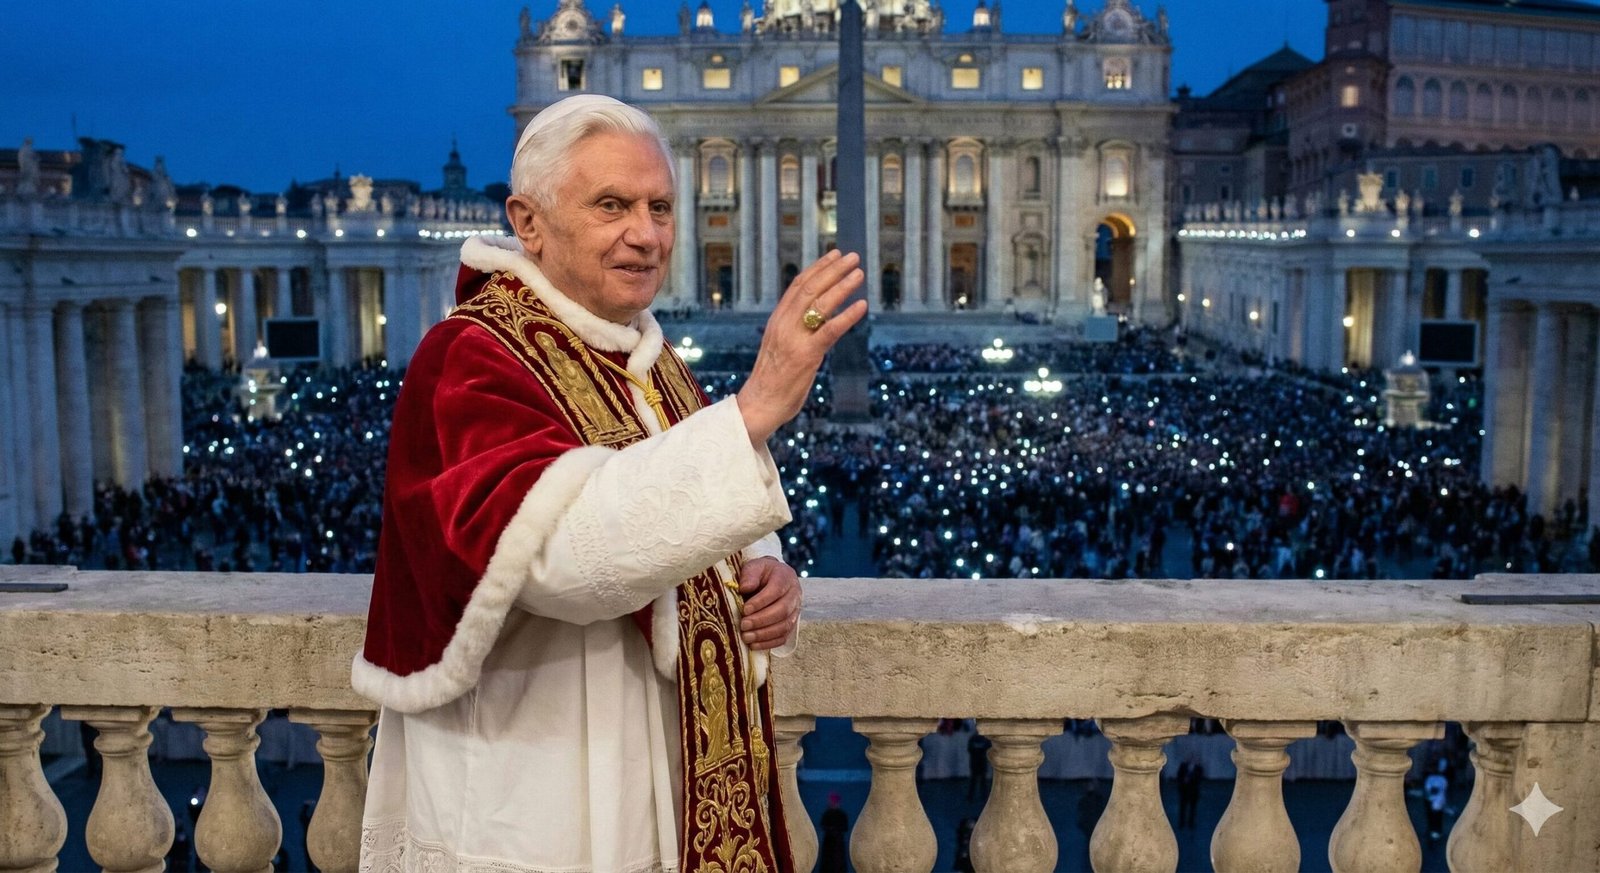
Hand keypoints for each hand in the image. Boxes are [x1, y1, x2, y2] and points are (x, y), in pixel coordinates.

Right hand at [737, 250, 867, 444]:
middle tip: (852, 257)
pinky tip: (862, 306)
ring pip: (820, 305)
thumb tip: (816, 319)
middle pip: (810, 289)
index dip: (817, 268)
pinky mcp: (806, 356)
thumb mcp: (779, 348)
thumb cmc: (771, 381)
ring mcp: (794, 340)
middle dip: (832, 270)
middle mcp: (783, 325)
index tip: (834, 255)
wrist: (757, 406)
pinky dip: (848, 316)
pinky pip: (830, 331)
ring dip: (842, 286)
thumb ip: (794, 331)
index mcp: (776, 322)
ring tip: (859, 274)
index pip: (797, 286)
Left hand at [737, 556, 801, 650]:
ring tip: (746, 637)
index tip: (745, 609)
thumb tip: (744, 588)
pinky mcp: (791, 624)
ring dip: (764, 634)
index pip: (776, 591)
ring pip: (784, 626)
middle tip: (743, 625)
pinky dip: (769, 643)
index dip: (761, 602)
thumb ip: (749, 575)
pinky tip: (754, 645)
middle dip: (761, 620)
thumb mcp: (753, 567)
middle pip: (782, 610)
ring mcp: (795, 611)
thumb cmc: (760, 573)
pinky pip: (783, 637)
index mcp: (786, 577)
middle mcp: (795, 594)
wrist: (770, 578)